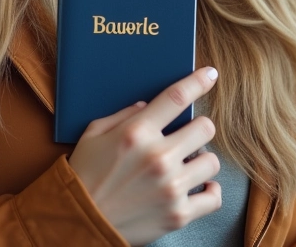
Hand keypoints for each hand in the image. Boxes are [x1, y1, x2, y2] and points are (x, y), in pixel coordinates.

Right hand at [68, 67, 221, 245]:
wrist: (81, 222)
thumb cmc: (85, 173)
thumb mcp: (94, 133)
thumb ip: (124, 114)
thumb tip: (149, 105)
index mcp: (137, 132)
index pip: (176, 98)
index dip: (198, 82)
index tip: (211, 74)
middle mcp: (158, 157)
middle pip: (204, 128)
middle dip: (198, 128)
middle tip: (188, 135)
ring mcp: (171, 187)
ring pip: (212, 161)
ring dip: (201, 159)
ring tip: (188, 162)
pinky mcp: (178, 214)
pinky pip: (214, 197)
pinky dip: (210, 190)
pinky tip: (201, 184)